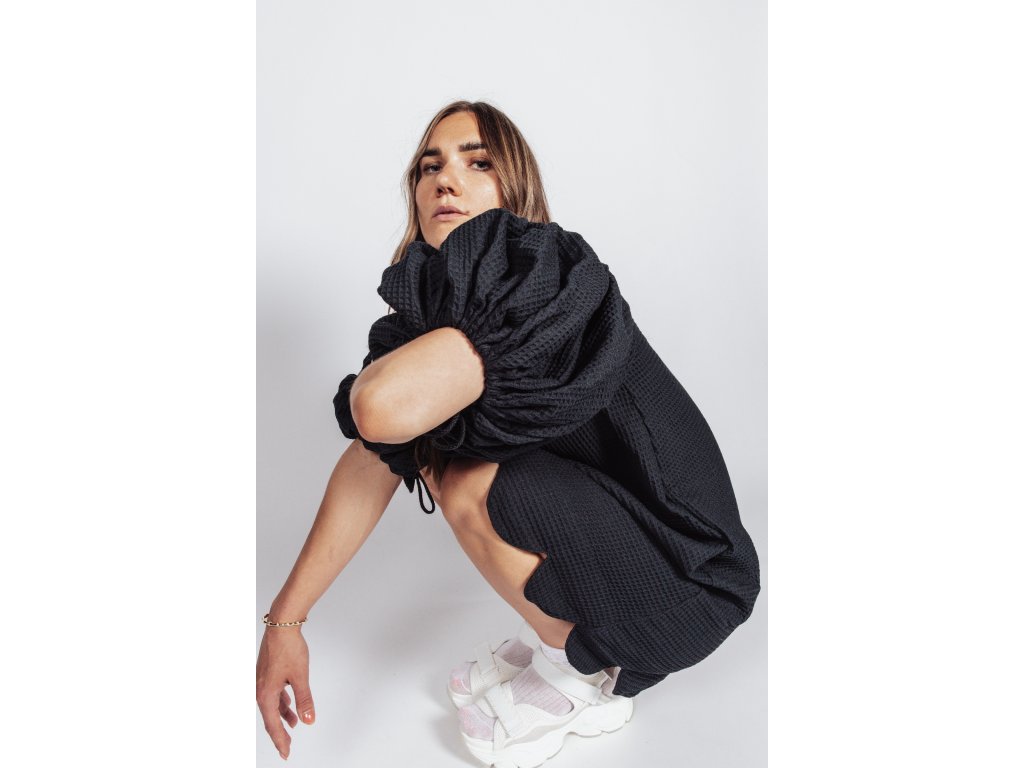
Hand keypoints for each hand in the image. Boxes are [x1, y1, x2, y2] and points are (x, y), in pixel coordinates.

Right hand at [256, 626, 314, 759]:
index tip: (286, 753)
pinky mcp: (265, 672)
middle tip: (287, 746)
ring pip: (271, 704)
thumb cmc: (289, 648)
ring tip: (294, 724)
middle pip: (269, 717)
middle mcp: (259, 689)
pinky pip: (272, 693)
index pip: (272, 724)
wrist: (282, 624)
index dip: (280, 740)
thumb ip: (304, 700)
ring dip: (282, 715)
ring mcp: (261, 680)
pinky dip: (281, 702)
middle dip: (280, 732)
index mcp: (265, 693)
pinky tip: (288, 703)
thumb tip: (308, 720)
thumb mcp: (300, 677)